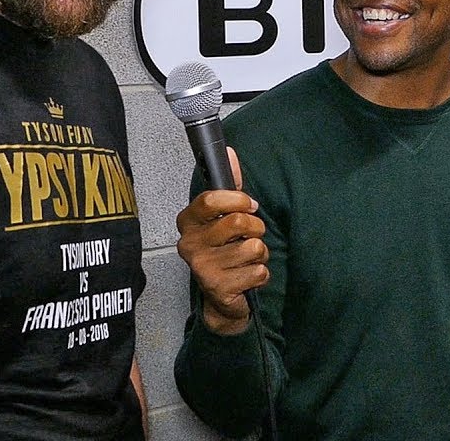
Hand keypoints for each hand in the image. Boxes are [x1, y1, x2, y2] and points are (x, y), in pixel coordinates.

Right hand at [175, 148, 268, 334]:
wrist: (222, 299)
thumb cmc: (225, 251)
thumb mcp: (225, 216)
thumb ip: (230, 185)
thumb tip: (229, 150)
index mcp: (188, 222)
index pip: (210, 199)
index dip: (238, 200)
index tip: (250, 205)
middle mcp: (189, 244)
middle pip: (238, 222)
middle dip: (256, 228)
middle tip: (251, 236)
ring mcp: (202, 267)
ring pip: (253, 247)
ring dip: (260, 254)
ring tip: (247, 259)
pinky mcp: (218, 288)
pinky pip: (258, 271)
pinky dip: (260, 274)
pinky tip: (247, 277)